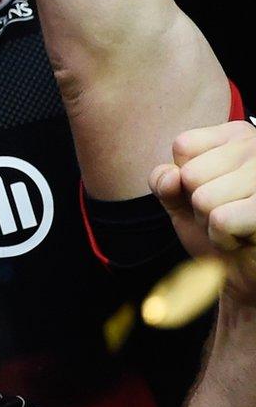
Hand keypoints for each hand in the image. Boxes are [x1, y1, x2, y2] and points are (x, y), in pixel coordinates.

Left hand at [151, 120, 255, 303]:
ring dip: (210, 222)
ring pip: (204, 198)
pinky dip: (223, 238)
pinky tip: (243, 239)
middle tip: (225, 212)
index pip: (183, 145)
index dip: (184, 178)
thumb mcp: (178, 196)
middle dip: (197, 203)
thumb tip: (172, 175)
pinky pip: (221, 220)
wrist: (240, 269)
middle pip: (191, 174)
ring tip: (234, 224)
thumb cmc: (214, 226)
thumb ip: (163, 179)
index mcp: (238, 136)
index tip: (211, 190)